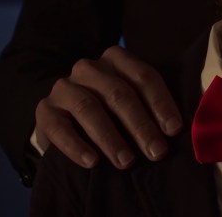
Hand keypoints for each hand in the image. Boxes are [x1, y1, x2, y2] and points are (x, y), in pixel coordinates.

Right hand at [34, 46, 182, 168]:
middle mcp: (89, 68)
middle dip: (141, 125)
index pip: (144, 77)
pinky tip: (92, 162)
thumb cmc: (112, 111)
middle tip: (157, 152)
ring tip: (127, 162)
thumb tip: (177, 129)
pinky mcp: (44, 109)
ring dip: (111, 138)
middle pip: (120, 94)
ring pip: (89, 108)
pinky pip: (60, 127)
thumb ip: (152, 106)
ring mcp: (64, 86)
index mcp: (117, 59)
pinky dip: (76, 146)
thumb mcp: (133, 100)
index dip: (161, 104)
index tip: (174, 130)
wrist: (66, 119)